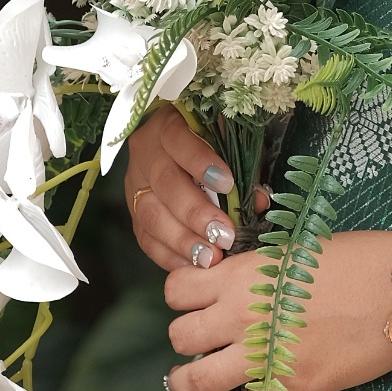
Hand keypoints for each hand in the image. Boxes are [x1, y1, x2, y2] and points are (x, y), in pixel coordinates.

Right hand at [125, 105, 249, 273]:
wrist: (174, 145)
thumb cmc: (211, 137)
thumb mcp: (227, 137)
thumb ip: (241, 162)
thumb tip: (256, 201)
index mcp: (167, 124)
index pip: (179, 140)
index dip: (201, 162)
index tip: (228, 184)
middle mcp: (146, 154)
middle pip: (165, 183)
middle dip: (196, 213)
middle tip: (224, 234)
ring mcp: (135, 186)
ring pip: (152, 216)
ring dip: (183, 241)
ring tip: (210, 258)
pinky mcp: (135, 214)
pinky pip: (147, 239)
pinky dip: (171, 256)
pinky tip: (193, 266)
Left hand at [167, 230, 391, 390]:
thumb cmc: (360, 258)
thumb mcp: (299, 249)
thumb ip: (261, 269)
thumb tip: (238, 280)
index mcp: (246, 274)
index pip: (178, 287)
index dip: (183, 292)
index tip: (196, 296)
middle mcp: (242, 316)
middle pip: (180, 336)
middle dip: (187, 336)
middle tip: (205, 337)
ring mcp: (262, 359)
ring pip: (192, 381)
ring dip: (187, 381)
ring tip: (195, 379)